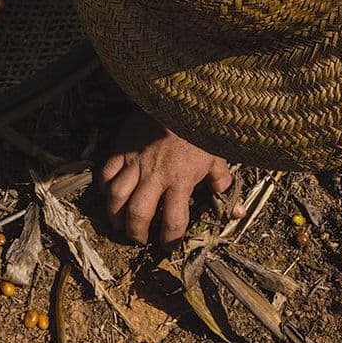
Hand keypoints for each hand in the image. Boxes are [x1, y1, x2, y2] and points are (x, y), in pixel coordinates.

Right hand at [99, 109, 236, 244]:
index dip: (171, 240)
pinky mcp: (122, 147)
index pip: (173, 221)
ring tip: (119, 224)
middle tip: (139, 238)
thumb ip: (221, 184)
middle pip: (138, 214)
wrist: (178, 97)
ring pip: (116, 196)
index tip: (170, 245)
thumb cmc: (198, 129)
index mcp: (180, 180)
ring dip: (115, 215)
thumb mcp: (216, 157)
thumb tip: (236, 212)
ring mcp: (135, 161)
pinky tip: (109, 195)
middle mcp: (154, 175)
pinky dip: (104, 187)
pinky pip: (106, 172)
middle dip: (136, 233)